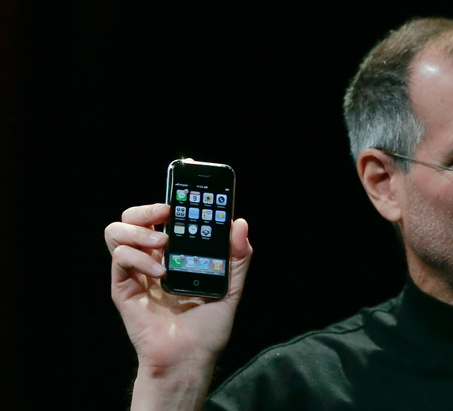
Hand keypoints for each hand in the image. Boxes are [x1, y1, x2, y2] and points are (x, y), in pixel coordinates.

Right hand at [105, 203, 251, 407]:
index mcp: (177, 254)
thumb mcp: (231, 288)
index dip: (171, 199)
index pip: (166, 217)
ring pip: (117, 231)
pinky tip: (159, 272)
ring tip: (163, 243)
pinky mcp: (123, 287)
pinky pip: (119, 258)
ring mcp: (136, 272)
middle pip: (134, 217)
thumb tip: (240, 223)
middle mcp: (153, 258)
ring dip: (139, 230)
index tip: (185, 188)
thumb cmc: (208, 327)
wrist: (190, 358)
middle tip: (167, 211)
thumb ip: (237, 257)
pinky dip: (138, 258)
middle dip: (147, 207)